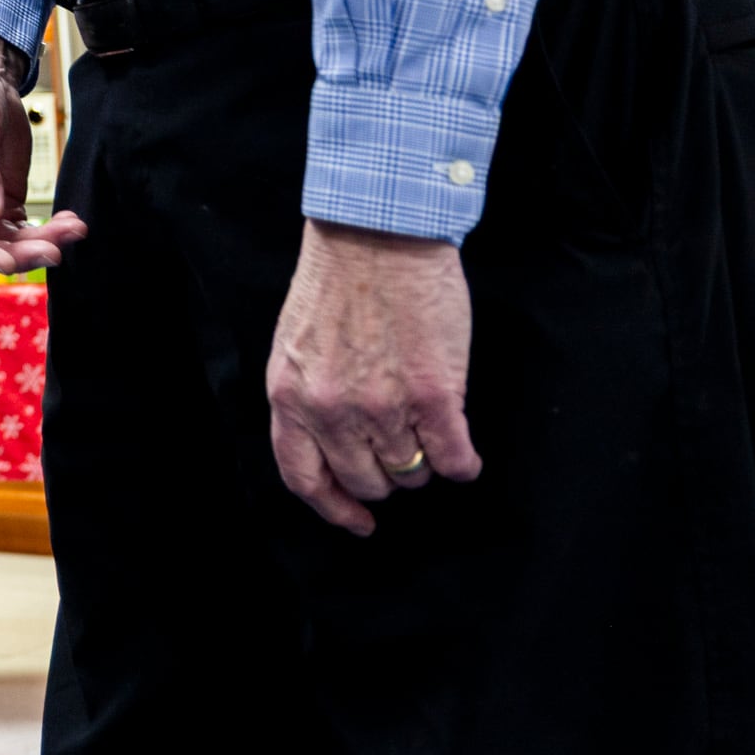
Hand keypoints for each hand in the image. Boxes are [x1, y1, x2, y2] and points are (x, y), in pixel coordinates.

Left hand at [266, 219, 481, 535]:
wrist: (378, 233)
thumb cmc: (338, 278)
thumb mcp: (297, 342)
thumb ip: (308, 393)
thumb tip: (333, 440)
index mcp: (289, 396)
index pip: (304, 477)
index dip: (333, 507)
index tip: (357, 521)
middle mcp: (331, 410)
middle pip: (364, 480)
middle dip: (384, 475)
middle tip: (400, 452)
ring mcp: (383, 407)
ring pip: (410, 471)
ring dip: (423, 461)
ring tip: (431, 433)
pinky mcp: (433, 396)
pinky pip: (453, 458)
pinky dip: (463, 463)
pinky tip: (465, 454)